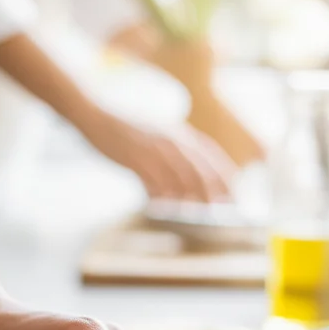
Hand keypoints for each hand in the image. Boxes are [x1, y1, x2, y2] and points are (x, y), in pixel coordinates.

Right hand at [83, 109, 236, 201]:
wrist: (95, 115)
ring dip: (188, 198)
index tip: (233, 195)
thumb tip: (181, 184)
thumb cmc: (124, 129)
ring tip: (191, 214)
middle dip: (212, 192)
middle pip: (200, 170)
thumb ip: (171, 154)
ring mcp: (155, 149)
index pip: (210, 157)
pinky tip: (160, 206)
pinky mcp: (136, 159)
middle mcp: (172, 140)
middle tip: (218, 211)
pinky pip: (155, 183)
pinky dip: (160, 197)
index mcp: (179, 133)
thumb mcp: (155, 135)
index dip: (224, 177)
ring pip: (180, 179)